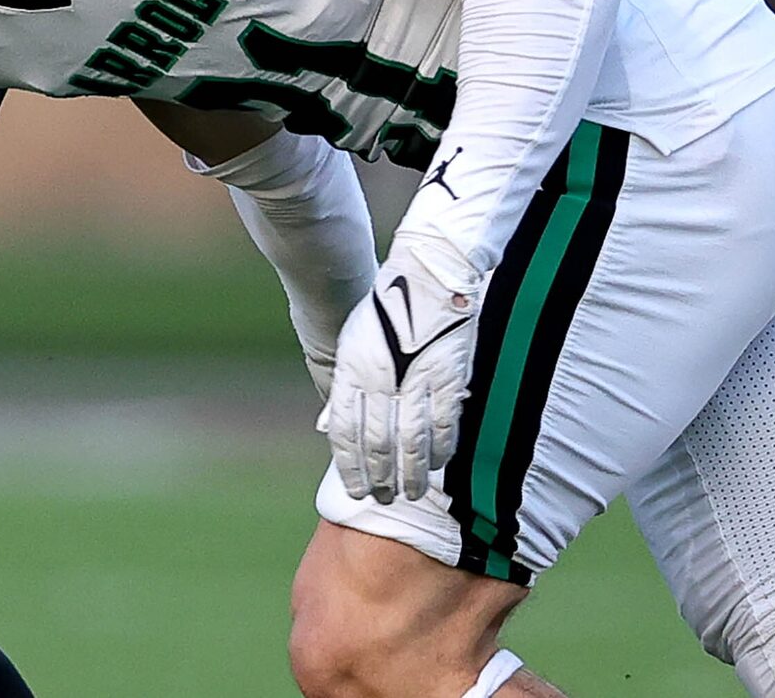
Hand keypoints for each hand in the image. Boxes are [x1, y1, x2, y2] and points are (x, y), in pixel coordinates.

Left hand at [321, 238, 482, 503]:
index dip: (350, 466)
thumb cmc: (386, 307)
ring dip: (411, 474)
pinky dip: (441, 450)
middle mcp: (380, 379)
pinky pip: (442, 424)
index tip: (356, 489)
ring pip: (411, 442)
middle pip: (377, 443)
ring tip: (410, 493)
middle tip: (383, 500)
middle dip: (379, 477)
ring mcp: (414, 380)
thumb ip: (344, 386)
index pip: (346, 432)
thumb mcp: (353, 341)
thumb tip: (328, 425)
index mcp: (353, 369)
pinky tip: (439, 466)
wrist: (427, 274)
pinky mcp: (446, 377)